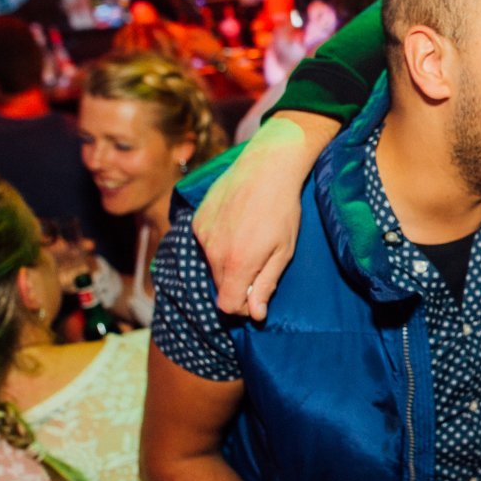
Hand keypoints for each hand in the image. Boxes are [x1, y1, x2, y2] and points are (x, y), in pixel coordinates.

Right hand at [193, 113, 337, 318]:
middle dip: (238, 285)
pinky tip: (237, 226)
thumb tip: (256, 314)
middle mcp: (214, 252)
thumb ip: (266, 284)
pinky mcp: (197, 220)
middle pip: (220, 287)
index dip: (243, 307)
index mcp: (238, 263)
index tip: (258, 297)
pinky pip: (206, 245)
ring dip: (229, 264)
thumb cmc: (283, 210)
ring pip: (212, 266)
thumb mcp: (283, 251)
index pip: (227, 306)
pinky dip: (219, 244)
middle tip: (260, 265)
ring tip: (251, 240)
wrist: (267, 166)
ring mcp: (202, 234)